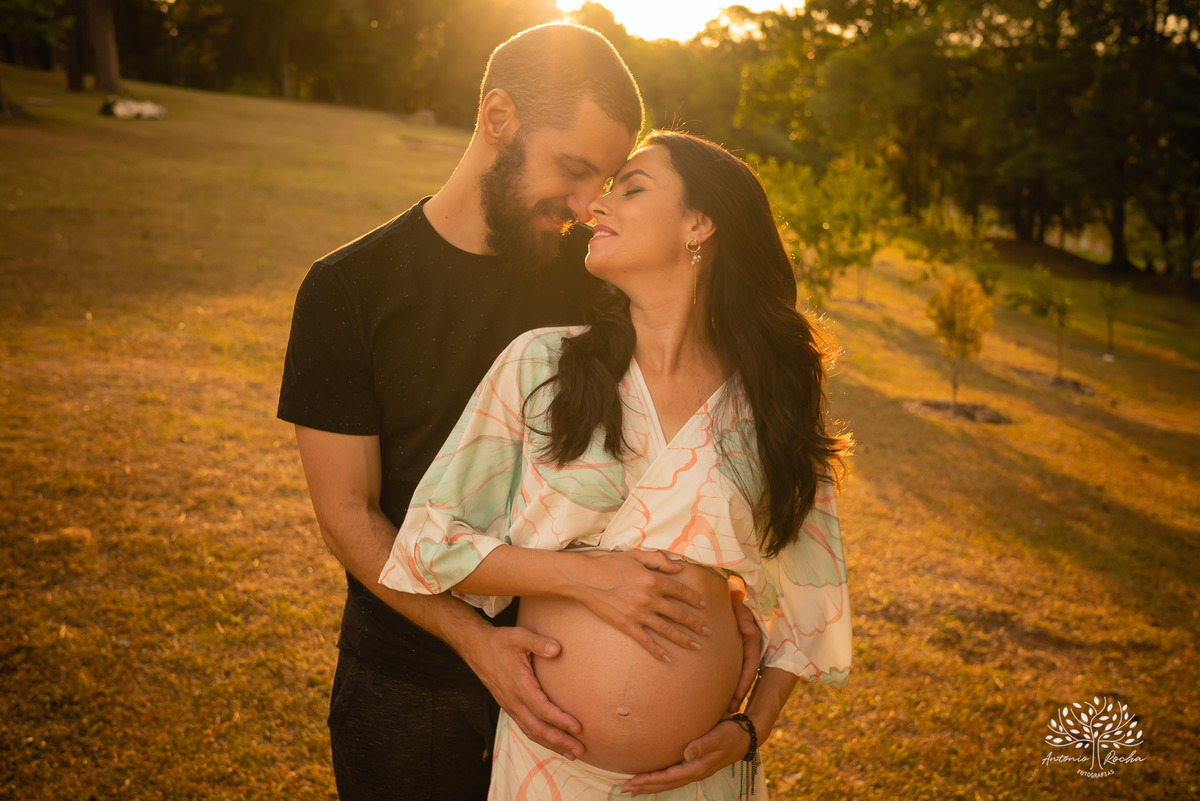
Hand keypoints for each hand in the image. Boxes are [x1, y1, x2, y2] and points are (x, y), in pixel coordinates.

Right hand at [459, 624, 584, 758]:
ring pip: (531, 732)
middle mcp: (513, 700)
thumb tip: (557, 649)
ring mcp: (510, 706)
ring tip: (572, 753)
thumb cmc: (500, 642)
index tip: (578, 727)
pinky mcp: (510, 707)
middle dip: (559, 741)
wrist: (476, 648)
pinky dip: (541, 738)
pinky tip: (553, 742)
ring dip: (552, 744)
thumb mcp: (519, 636)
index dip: (560, 720)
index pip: (541, 709)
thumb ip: (538, 642)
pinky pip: (526, 728)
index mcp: (518, 685)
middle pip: (537, 728)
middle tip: (580, 749)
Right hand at [567, 550, 709, 660]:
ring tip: (696, 646)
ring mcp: (639, 614)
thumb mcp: (636, 555)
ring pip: (667, 629)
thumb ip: (659, 561)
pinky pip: (646, 641)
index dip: (694, 599)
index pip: (680, 591)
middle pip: (679, 613)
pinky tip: (667, 658)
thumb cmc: (609, 563)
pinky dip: (657, 651)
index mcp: (653, 580)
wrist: (585, 578)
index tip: (703, 606)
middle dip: (696, 623)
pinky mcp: (626, 625)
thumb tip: (680, 568)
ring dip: (684, 639)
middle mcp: (650, 598)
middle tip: (708, 631)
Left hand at [620, 718, 748, 795]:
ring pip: (668, 783)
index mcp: (696, 767)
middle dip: (644, 786)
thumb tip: (687, 753)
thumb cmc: (731, 734)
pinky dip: (661, 780)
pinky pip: (674, 777)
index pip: (667, 777)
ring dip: (651, 786)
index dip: (649, 780)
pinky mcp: (695, 766)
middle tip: (624, 789)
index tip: (632, 781)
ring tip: (633, 788)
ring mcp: (695, 771)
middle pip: (665, 784)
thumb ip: (703, 744)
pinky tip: (654, 778)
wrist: (745, 737)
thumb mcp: (718, 736)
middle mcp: (694, 772)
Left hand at [727, 579, 760, 712]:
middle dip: (739, 692)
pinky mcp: (730, 651)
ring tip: (725, 710)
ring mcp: (739, 649)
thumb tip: (749, 632)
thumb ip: (743, 616)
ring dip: (733, 691)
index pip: (750, 662)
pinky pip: (730, 668)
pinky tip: (719, 696)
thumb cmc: (730, 598)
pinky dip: (726, 682)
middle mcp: (747, 646)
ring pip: (738, 673)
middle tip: (729, 710)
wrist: (720, 593)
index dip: (745, 680)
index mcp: (751, 638)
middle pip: (745, 673)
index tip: (737, 696)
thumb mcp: (738, 604)